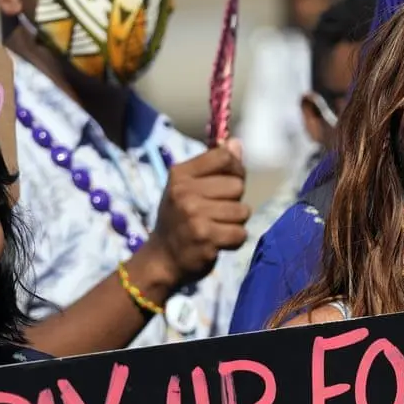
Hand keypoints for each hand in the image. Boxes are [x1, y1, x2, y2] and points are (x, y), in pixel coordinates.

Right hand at [133, 140, 249, 288]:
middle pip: (237, 185)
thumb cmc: (178, 220)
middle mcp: (185, 192)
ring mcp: (195, 216)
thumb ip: (214, 167)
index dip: (235, 169)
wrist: (161, 259)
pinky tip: (218, 242)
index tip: (229, 182)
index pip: (224, 157)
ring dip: (235, 223)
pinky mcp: (206, 239)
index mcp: (180, 174)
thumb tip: (237, 144)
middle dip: (234, 201)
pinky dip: (234, 240)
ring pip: (242, 211)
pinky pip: (240, 233)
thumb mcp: (188, 188)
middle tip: (215, 213)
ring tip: (217, 228)